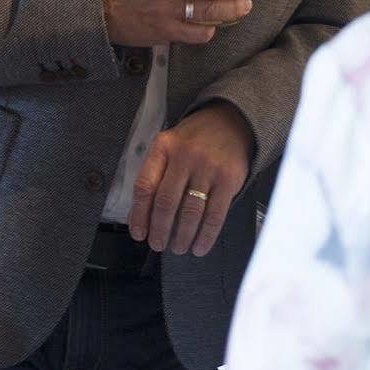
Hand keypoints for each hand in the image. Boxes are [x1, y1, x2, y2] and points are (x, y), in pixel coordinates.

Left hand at [128, 102, 252, 257]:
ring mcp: (208, 168)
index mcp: (163, 148)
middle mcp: (184, 156)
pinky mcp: (228, 180)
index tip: (139, 233)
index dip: (139, 214)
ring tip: (178, 247)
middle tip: (158, 245)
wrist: (230, 122)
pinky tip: (199, 246)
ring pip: (190, 212)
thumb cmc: (194, 140)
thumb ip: (156, 173)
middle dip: (160, 230)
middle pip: (166, 202)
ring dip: (182, 236)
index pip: (145, 186)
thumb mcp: (169, 145)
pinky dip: (206, 235)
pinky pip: (215, 215)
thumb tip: (141, 215)